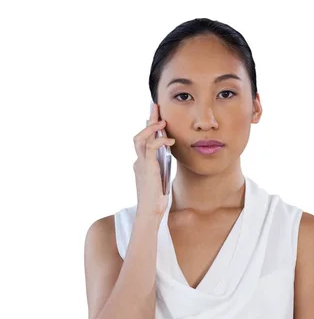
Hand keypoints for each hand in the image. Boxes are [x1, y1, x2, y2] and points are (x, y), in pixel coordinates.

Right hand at [133, 101, 174, 219]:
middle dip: (148, 119)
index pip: (143, 141)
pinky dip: (160, 140)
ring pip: (140, 138)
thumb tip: (169, 159)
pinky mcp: (147, 168)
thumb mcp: (160, 180)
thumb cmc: (156, 201)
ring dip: (151, 127)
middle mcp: (139, 162)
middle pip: (139, 134)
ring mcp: (141, 164)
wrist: (150, 213)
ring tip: (162, 121)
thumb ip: (161, 168)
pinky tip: (170, 140)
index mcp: (142, 164)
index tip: (156, 116)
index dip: (149, 127)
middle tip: (155, 106)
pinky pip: (151, 147)